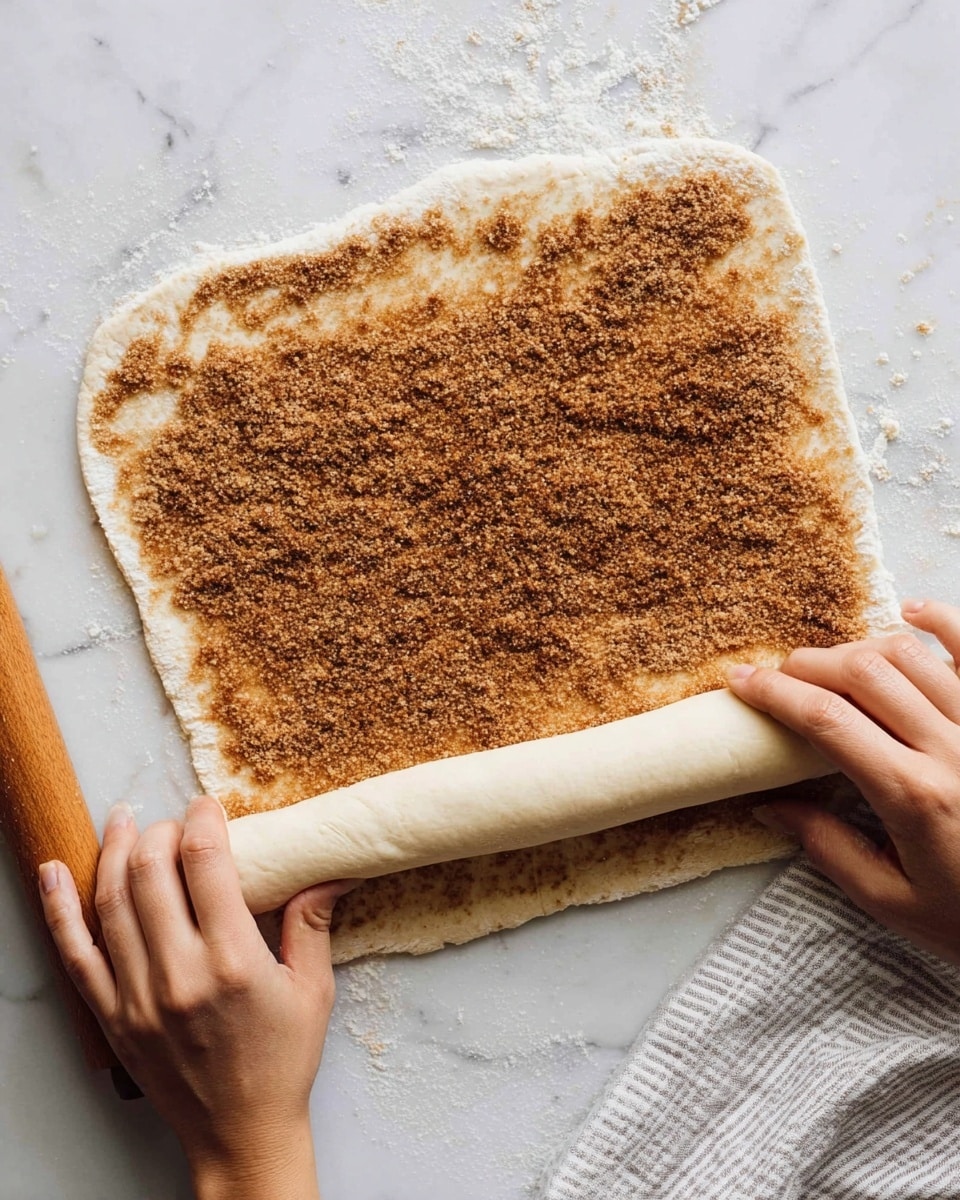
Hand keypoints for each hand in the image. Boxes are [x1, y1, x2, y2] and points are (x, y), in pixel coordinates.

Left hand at [38, 795, 352, 1199]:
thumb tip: (331, 869)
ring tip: (122, 819)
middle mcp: (180, 974)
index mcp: (234, 961)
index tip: (207, 807)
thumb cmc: (283, 1062)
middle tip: (173, 821)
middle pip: (152, 872)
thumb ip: (313, 922)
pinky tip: (54, 871)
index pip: (206, 864)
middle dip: (161, 831)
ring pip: (111, 902)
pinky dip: (60, 908)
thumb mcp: (313, 989)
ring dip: (113, 850)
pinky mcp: (113, 1017)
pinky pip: (76, 953)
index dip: (202, 822)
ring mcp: (139, 996)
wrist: (240, 1134)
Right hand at [728, 598, 959, 966]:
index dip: (774, 692)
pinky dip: (941, 621)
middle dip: (808, 664)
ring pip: (911, 653)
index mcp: (914, 796)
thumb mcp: (894, 900)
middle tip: (780, 677)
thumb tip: (770, 809)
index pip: (826, 719)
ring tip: (832, 663)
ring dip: (859, 647)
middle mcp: (952, 749)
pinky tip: (910, 613)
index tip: (741, 682)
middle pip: (863, 672)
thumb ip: (829, 849)